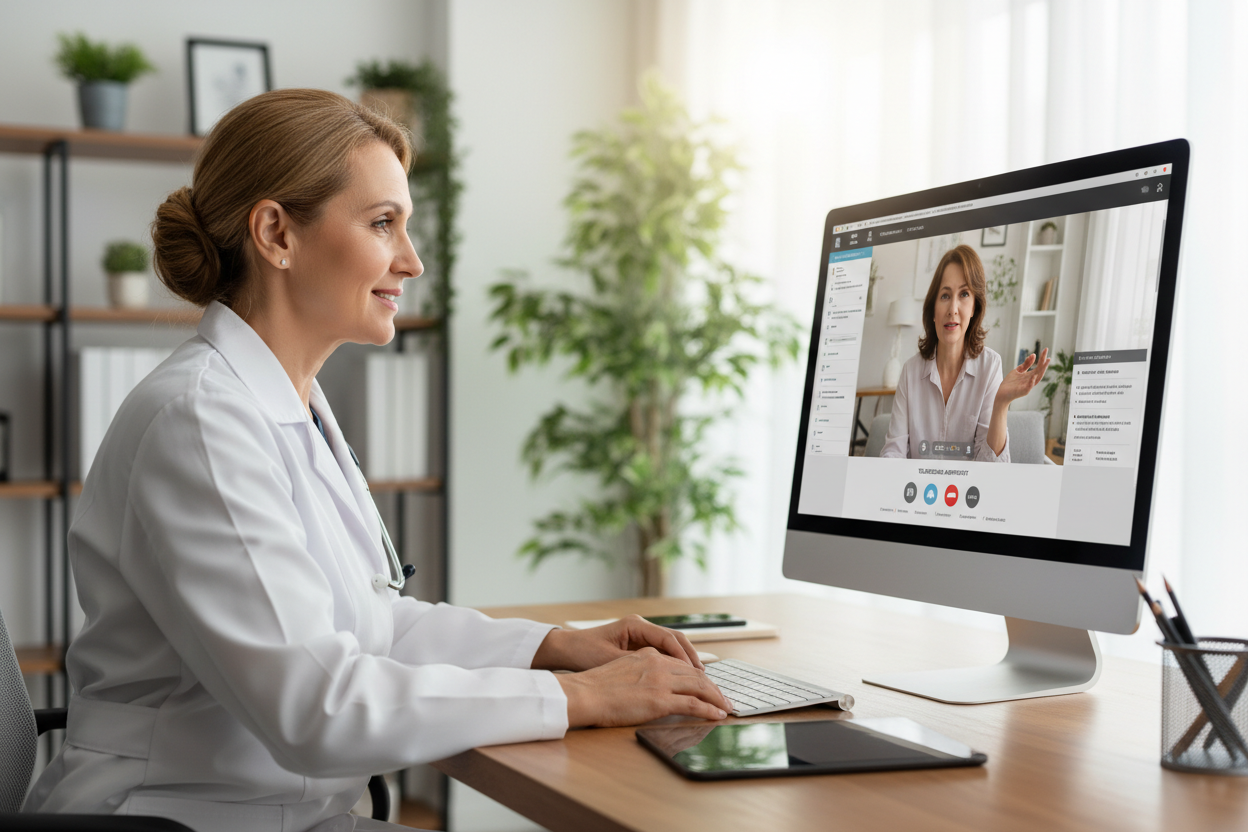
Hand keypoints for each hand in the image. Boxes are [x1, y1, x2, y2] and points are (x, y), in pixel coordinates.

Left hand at [532, 614, 702, 671]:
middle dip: (691, 657)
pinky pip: (661, 652)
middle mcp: (640, 626)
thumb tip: (664, 676)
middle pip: (675, 639)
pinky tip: (680, 678)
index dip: (685, 656)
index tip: (698, 673)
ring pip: (670, 646)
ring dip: (684, 661)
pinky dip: (673, 664)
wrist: (564, 649)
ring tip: (699, 679)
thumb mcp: (610, 661)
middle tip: (705, 677)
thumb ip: (637, 665)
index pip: (669, 638)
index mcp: (635, 625)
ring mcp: (639, 634)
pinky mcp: (636, 644)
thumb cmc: (583, 653)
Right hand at [557, 647, 731, 726]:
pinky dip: (709, 709)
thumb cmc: (594, 687)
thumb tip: (648, 685)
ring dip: (716, 698)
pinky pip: (694, 704)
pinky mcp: (661, 700)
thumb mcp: (619, 669)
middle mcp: (657, 664)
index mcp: (647, 655)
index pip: (680, 664)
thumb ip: (638, 672)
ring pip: (699, 686)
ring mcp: (661, 682)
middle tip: (722, 697)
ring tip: (725, 706)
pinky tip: (717, 714)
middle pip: (695, 674)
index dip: (696, 675)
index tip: (705, 684)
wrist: (584, 694)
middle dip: (712, 686)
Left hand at [996, 347, 1050, 406]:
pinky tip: (1033, 375)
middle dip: (1044, 364)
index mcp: (1030, 375)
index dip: (1042, 358)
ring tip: (1045, 363)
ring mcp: (1028, 386)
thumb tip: (1034, 354)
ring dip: (1041, 371)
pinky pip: (1029, 387)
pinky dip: (1031, 382)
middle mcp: (1031, 380)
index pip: (1038, 366)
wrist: (1002, 394)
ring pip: (1037, 378)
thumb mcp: (1018, 371)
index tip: (1045, 349)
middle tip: (1048, 356)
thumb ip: (1026, 364)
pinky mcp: (1023, 391)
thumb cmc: (1010, 383)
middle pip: (1039, 371)